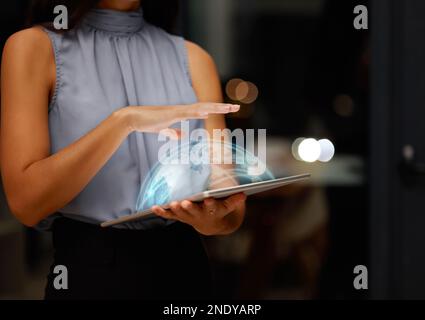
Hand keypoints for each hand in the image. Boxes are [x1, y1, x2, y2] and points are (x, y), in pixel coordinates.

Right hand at [120, 103, 239, 134]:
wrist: (133, 118)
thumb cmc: (148, 122)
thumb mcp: (164, 129)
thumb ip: (174, 132)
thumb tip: (182, 136)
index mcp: (182, 112)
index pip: (203, 109)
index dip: (217, 109)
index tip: (229, 109)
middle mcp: (182, 109)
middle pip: (206, 106)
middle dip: (222, 107)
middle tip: (236, 107)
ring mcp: (177, 110)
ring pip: (199, 107)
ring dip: (214, 107)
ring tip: (227, 107)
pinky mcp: (170, 113)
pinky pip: (186, 112)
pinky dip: (197, 111)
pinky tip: (206, 111)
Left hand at [151, 193, 246, 235]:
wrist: (211, 223)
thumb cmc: (219, 208)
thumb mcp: (228, 203)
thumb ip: (233, 197)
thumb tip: (242, 187)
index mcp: (213, 210)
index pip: (214, 206)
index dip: (211, 203)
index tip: (209, 198)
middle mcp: (200, 214)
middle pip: (195, 210)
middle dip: (190, 207)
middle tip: (186, 202)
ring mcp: (188, 216)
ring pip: (181, 213)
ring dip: (176, 208)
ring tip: (172, 203)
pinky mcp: (179, 216)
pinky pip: (169, 214)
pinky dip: (162, 211)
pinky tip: (154, 207)